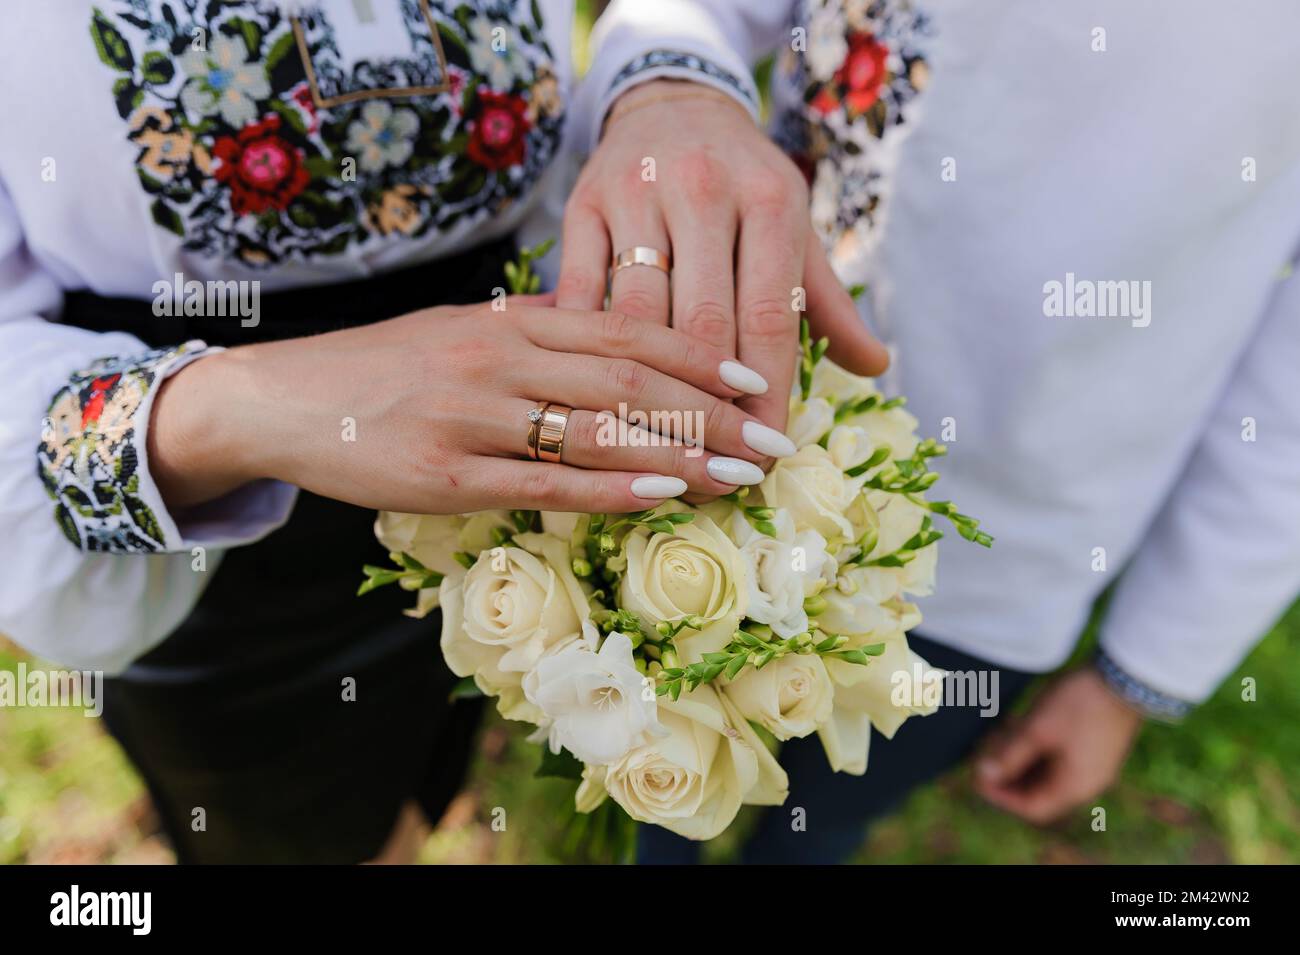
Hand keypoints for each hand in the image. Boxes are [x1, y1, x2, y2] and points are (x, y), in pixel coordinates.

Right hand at [148, 300, 793, 514]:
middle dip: (711, 412)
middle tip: (773, 439)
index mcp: (509, 319)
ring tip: (742, 474)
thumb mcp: (463, 335)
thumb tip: (613, 357)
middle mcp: (500, 357)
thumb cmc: (384, 370)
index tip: (755, 380)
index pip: (625, 331)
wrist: (284, 398)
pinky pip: (543, 479)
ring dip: (680, 453)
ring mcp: (473, 415)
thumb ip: (535, 343)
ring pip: (597, 429)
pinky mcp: (445, 473)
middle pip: (628, 380)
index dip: (699, 356)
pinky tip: (662, 493)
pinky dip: (609, 486)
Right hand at [556, 79, 888, 437]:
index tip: (767, 454)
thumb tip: (875, 366)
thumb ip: (827, 301)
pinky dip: (589, 353)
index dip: (768, 396)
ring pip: (637, 317)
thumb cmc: (743, 183)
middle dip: (709, 409)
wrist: (672, 104)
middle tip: (714, 468)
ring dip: (647, 395)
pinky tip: (598, 398)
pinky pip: (581, 296)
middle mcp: (705, 191)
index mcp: (771, 200)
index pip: (770, 318)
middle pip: (702, 325)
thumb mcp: (794, 227)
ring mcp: (636, 196)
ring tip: (659, 451)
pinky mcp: (581, 206)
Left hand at [973, 667, 1142, 824]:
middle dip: (1009, 776)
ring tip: (998, 739)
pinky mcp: (1095, 747)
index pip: (1032, 808)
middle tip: (984, 755)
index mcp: (1074, 787)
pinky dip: (1037, 750)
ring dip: (1021, 760)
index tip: (977, 777)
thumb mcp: (1037, 729)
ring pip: (1048, 773)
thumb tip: (985, 775)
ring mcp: (1093, 765)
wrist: (1126, 677)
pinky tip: (1020, 729)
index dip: (1001, 796)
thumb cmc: (1079, 704)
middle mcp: (1087, 783)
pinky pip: (1060, 759)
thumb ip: (1009, 755)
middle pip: (1040, 791)